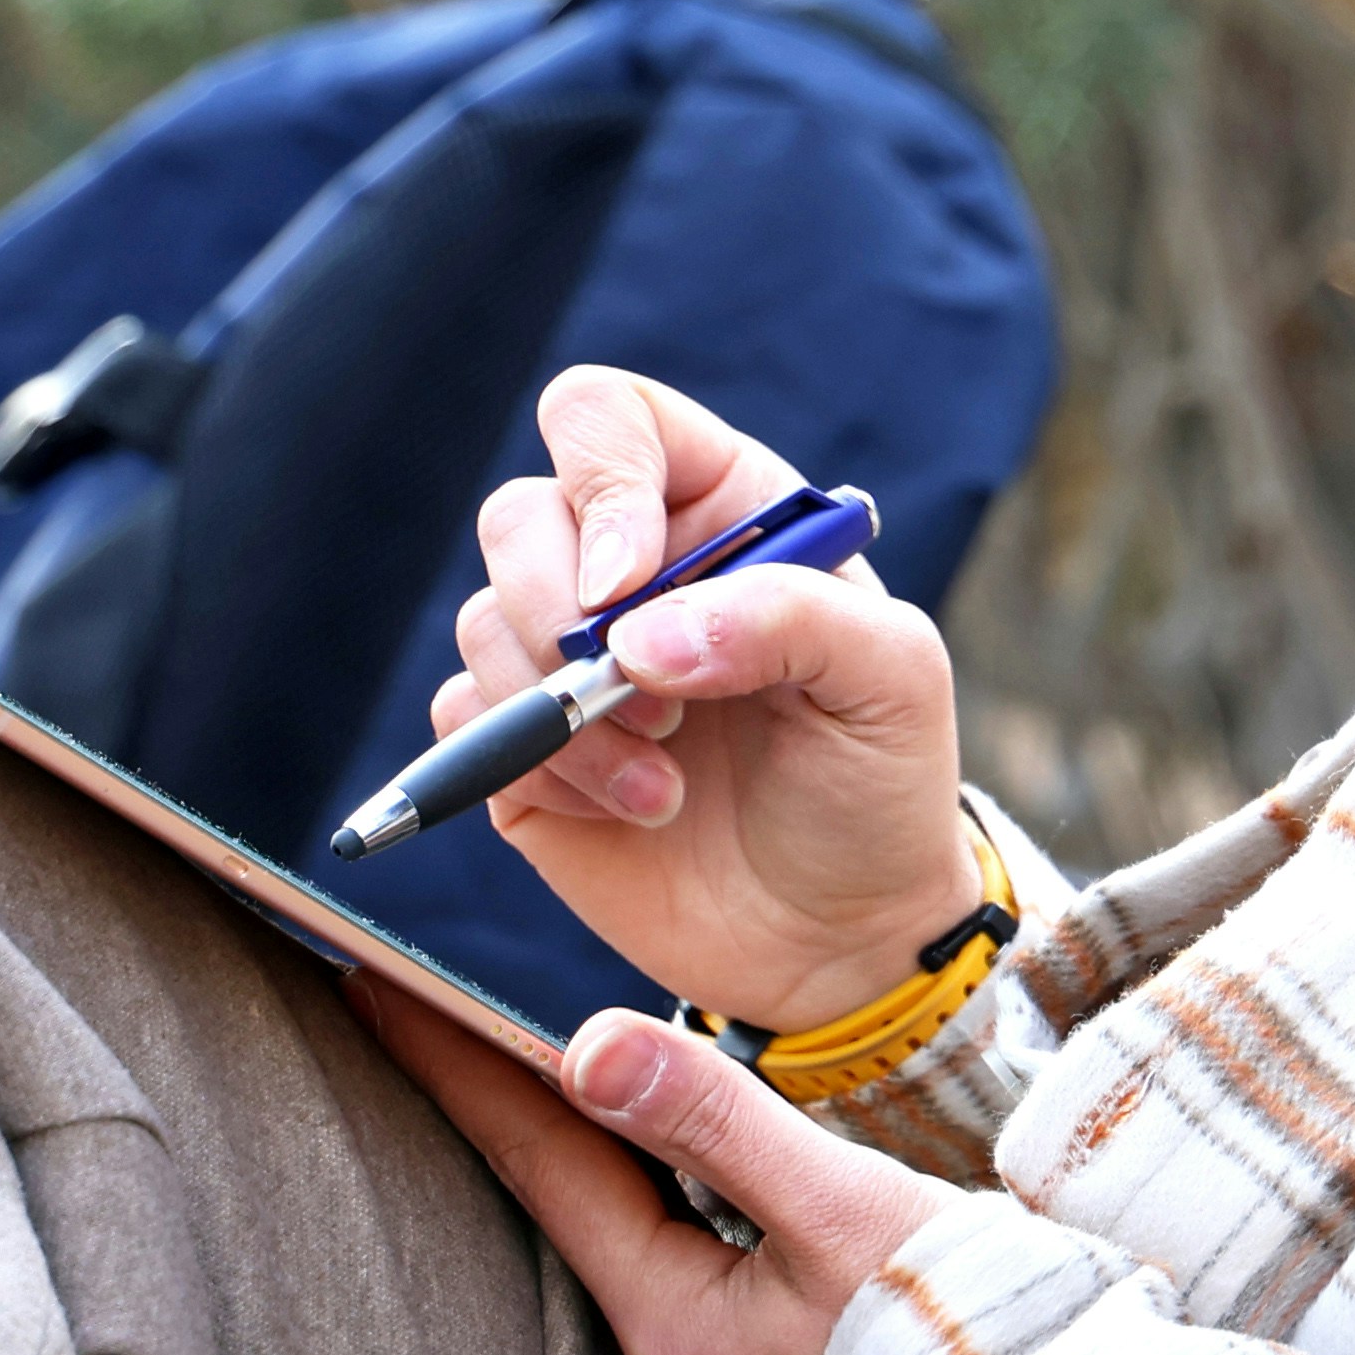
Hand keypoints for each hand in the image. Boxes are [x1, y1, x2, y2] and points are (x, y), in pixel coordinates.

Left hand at [356, 976, 948, 1354]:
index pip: (538, 1160)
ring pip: (625, 1216)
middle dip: (498, 1091)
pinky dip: (652, 1167)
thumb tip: (590, 1044)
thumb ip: (720, 1126)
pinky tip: (660, 1135)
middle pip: (563, 1190)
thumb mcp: (844, 1219)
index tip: (374, 982)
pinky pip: (686, 1239)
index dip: (455, 1064)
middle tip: (425, 991)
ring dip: (576, 1128)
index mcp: (673, 1312)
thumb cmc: (964, 1354)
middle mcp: (681, 1344)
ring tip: (517, 1044)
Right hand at [437, 367, 984, 1028]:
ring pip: (483, 623)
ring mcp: (567, 661)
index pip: (609, 420)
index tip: (626, 584)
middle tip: (650, 699)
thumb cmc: (878, 783)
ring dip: (564, 714)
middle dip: (560, 612)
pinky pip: (464, 722)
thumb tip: (636, 639)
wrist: (843, 934)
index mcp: (721, 510)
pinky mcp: (520, 752)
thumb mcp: (889, 679)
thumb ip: (787, 619)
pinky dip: (534, 768)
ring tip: (667, 781)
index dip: (599, 479)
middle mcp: (631, 570)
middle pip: (519, 517)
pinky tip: (632, 808)